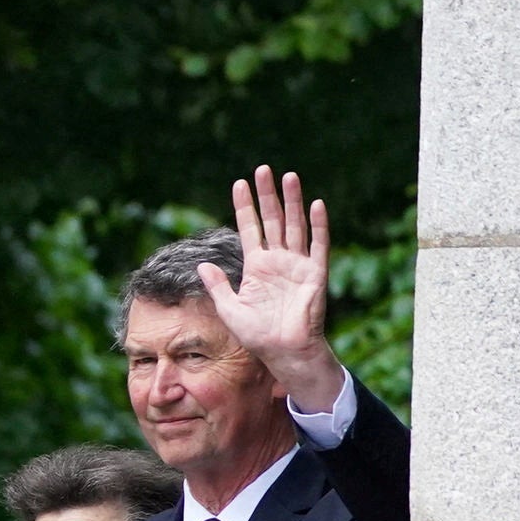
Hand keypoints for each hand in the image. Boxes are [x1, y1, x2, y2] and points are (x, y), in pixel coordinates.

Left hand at [201, 165, 348, 411]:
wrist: (282, 351)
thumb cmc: (257, 335)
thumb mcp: (229, 309)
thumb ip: (217, 286)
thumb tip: (201, 265)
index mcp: (256, 267)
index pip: (249, 229)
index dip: (244, 206)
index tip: (238, 184)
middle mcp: (277, 260)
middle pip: (272, 219)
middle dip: (267, 195)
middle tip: (263, 169)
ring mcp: (297, 264)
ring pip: (294, 225)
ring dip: (292, 201)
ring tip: (289, 176)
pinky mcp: (315, 273)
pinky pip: (318, 244)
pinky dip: (318, 225)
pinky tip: (315, 204)